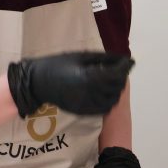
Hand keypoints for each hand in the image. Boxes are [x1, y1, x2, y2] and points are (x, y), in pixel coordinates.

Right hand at [7, 51, 133, 116]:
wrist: (37, 83)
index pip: (116, 74)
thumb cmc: (58, 64)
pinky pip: (103, 109)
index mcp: (90, 77)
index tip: (130, 62)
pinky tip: (105, 92)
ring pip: (112, 100)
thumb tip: (123, 59)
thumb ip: (104, 58)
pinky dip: (108, 100)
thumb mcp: (81, 56)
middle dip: (121, 78)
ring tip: (112, 80)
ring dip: (116, 90)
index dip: (125, 67)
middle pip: (116, 87)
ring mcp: (86, 104)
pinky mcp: (82, 111)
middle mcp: (90, 93)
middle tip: (120, 69)